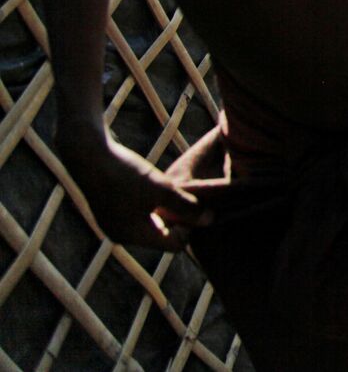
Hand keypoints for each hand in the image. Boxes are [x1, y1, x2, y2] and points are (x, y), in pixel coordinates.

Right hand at [60, 134, 210, 250]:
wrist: (87, 152)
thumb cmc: (126, 173)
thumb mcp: (161, 189)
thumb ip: (186, 207)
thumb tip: (210, 219)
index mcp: (132, 236)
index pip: (173, 245)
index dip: (189, 227)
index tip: (193, 203)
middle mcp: (120, 234)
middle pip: (162, 235)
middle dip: (178, 218)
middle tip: (186, 195)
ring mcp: (112, 221)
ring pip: (151, 222)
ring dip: (165, 209)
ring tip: (171, 188)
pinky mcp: (108, 206)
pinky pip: (138, 212)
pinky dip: (150, 202)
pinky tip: (155, 184)